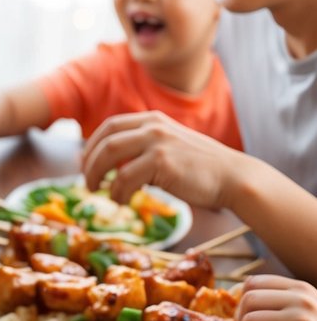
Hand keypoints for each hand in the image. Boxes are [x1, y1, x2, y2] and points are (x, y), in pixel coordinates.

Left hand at [81, 111, 235, 206]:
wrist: (233, 177)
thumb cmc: (201, 169)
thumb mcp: (171, 147)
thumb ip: (144, 149)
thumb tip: (113, 167)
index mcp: (153, 119)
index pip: (110, 125)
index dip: (92, 145)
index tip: (86, 164)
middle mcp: (153, 126)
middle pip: (105, 139)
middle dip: (89, 162)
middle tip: (88, 182)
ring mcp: (158, 142)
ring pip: (109, 155)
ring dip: (97, 176)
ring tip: (99, 192)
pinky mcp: (162, 162)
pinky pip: (125, 178)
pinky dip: (118, 193)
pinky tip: (123, 201)